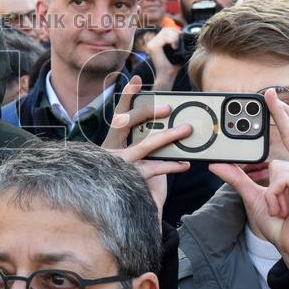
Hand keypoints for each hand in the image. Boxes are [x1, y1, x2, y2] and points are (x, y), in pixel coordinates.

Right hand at [102, 76, 190, 220]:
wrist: (103, 209)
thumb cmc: (119, 181)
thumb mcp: (125, 160)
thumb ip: (138, 145)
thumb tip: (161, 129)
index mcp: (110, 142)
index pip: (118, 114)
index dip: (127, 96)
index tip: (137, 79)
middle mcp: (111, 150)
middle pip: (126, 123)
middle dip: (147, 112)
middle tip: (168, 107)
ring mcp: (119, 164)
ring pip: (144, 145)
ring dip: (167, 136)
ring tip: (185, 130)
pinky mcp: (129, 179)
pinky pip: (153, 169)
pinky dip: (171, 165)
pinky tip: (185, 163)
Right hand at [145, 29, 180, 91]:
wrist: (166, 75)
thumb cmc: (172, 64)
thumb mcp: (175, 50)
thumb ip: (175, 40)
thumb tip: (182, 32)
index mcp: (155, 42)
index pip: (165, 30)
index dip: (174, 31)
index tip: (180, 38)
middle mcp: (151, 42)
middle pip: (165, 30)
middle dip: (175, 34)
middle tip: (179, 43)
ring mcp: (151, 44)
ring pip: (165, 32)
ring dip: (174, 37)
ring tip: (177, 46)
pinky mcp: (153, 47)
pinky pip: (164, 38)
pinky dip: (172, 40)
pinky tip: (175, 47)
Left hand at [209, 89, 288, 267]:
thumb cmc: (280, 223)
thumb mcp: (252, 196)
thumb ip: (237, 178)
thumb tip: (217, 164)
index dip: (282, 115)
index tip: (271, 97)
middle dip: (281, 111)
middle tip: (269, 91)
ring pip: (277, 165)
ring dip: (271, 192)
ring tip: (281, 207)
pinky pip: (282, 177)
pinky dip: (276, 195)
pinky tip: (286, 207)